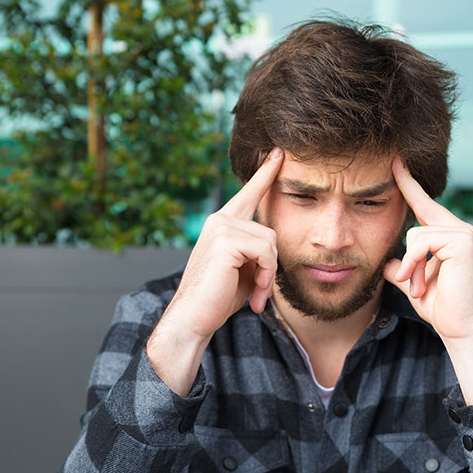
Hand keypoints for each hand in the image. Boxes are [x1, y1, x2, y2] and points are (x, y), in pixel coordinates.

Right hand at [160, 147, 282, 342]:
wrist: (194, 319)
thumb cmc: (219, 297)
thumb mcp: (244, 268)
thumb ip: (256, 249)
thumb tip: (274, 243)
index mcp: (223, 223)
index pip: (249, 194)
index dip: (265, 173)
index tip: (278, 153)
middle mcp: (220, 219)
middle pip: (270, 230)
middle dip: (271, 265)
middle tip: (260, 292)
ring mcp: (221, 226)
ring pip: (270, 242)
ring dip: (268, 274)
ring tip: (255, 295)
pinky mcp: (226, 239)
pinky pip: (266, 252)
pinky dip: (266, 276)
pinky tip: (254, 295)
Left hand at [384, 157, 472, 341]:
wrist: (460, 326)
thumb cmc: (440, 306)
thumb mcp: (414, 282)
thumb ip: (402, 268)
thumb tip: (388, 263)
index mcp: (447, 234)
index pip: (424, 204)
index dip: (408, 184)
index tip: (396, 162)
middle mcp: (458, 229)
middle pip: (418, 216)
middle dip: (409, 237)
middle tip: (415, 262)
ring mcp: (462, 232)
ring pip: (416, 234)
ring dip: (412, 266)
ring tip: (421, 287)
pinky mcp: (462, 240)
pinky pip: (422, 242)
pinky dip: (415, 264)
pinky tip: (420, 283)